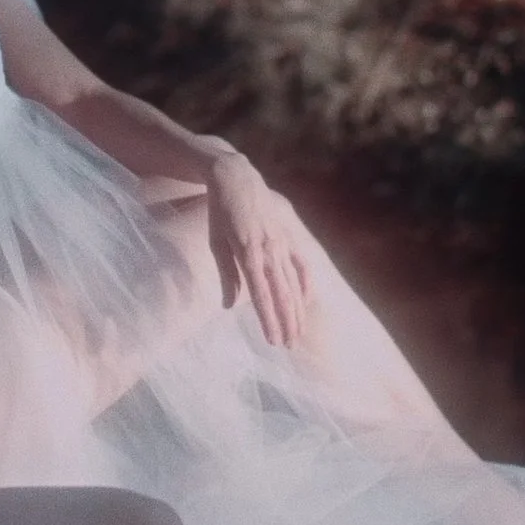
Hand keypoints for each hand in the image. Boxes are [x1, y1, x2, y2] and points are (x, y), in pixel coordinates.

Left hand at [205, 153, 314, 347]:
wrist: (237, 179)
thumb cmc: (219, 213)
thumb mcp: (216, 243)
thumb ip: (226, 275)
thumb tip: (228, 305)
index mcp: (248, 253)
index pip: (261, 295)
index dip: (268, 320)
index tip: (272, 341)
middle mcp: (269, 250)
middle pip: (282, 294)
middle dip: (287, 322)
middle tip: (288, 346)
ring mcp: (282, 242)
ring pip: (294, 283)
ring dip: (297, 310)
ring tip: (298, 333)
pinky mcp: (289, 235)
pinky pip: (303, 263)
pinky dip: (306, 282)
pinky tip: (307, 300)